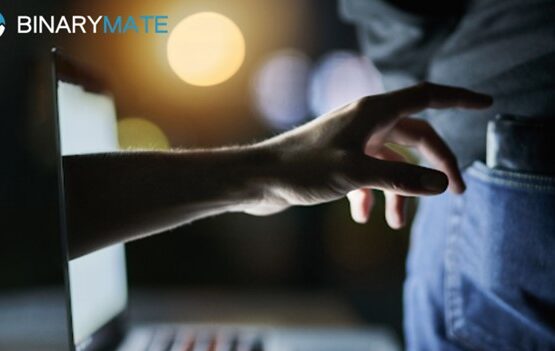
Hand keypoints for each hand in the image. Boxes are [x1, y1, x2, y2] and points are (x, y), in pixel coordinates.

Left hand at [246, 82, 491, 226]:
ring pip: (391, 162)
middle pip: (415, 136)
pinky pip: (368, 175)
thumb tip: (442, 184)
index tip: (485, 105)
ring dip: (400, 191)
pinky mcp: (338, 160)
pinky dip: (372, 196)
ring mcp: (351, 141)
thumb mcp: (357, 174)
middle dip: (435, 164)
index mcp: (372, 112)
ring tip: (398, 224)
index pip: (426, 97)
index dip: (458, 99)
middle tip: (456, 192)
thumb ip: (402, 178)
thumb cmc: (302, 170)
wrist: (258, 180)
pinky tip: (362, 217)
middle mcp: (364, 122)